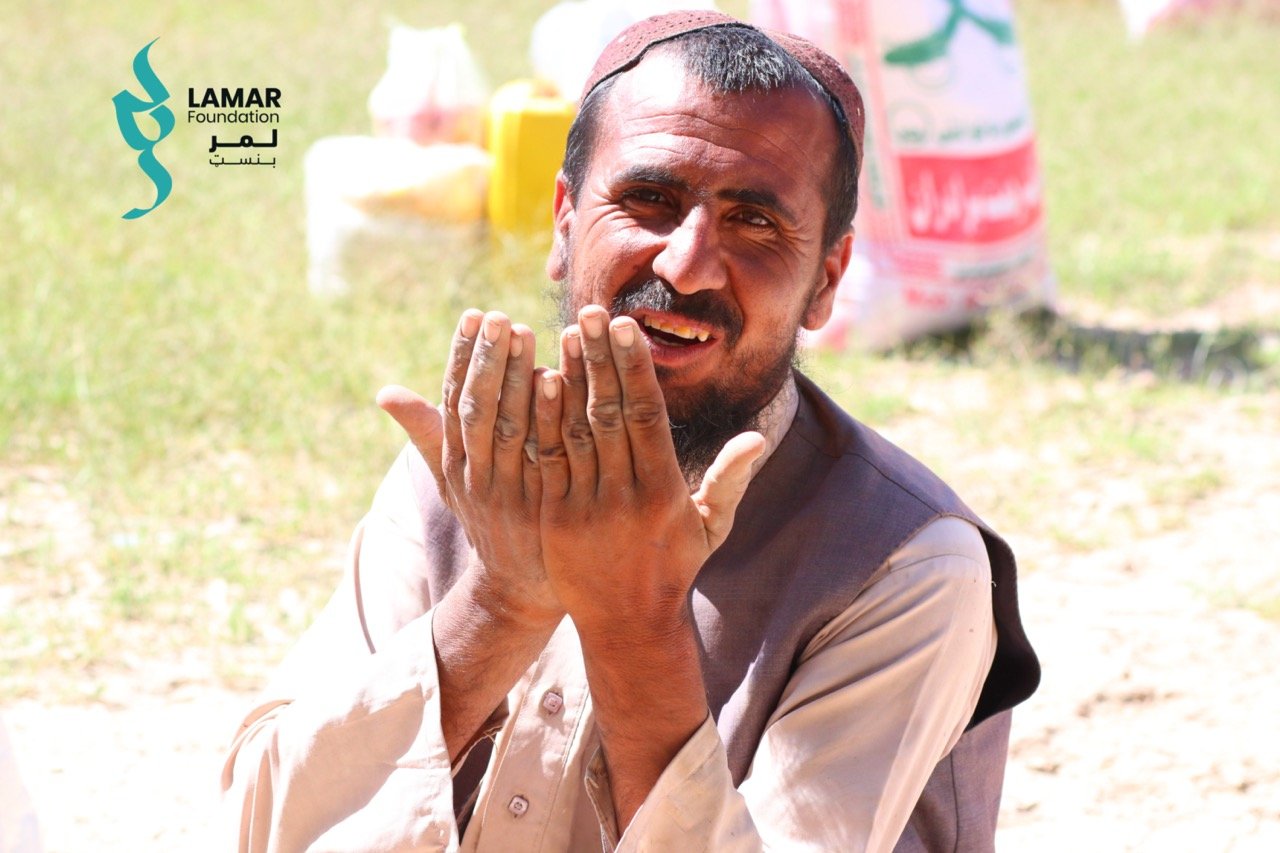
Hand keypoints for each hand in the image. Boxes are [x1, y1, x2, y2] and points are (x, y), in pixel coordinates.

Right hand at [378, 309, 559, 624]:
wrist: (518, 588)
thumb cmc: (488, 518)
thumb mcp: (452, 480)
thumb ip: (427, 433)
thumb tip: (384, 392)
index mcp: (454, 463)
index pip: (452, 401)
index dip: (462, 357)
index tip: (473, 315)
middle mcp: (475, 476)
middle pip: (477, 409)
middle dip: (487, 360)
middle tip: (501, 316)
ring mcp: (508, 493)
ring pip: (508, 427)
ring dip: (515, 378)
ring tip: (527, 333)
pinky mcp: (540, 506)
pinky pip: (544, 454)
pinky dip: (547, 416)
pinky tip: (558, 379)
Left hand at [533, 305, 764, 637]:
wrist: (627, 623)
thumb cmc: (676, 567)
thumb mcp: (712, 527)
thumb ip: (730, 479)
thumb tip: (756, 439)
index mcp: (662, 492)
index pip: (645, 416)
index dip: (632, 368)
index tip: (623, 326)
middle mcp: (623, 496)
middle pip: (607, 414)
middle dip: (599, 360)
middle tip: (590, 313)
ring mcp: (583, 507)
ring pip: (572, 431)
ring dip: (568, 379)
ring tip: (565, 335)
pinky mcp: (553, 517)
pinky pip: (546, 459)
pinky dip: (542, 419)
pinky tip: (538, 381)